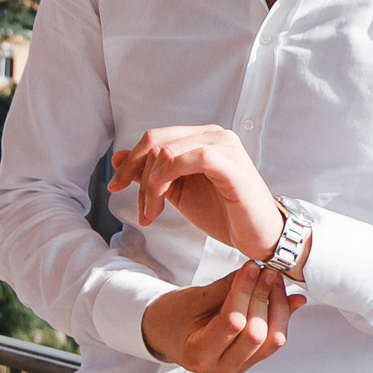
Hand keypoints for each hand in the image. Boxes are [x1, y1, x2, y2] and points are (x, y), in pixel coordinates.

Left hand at [109, 125, 281, 256]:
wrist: (258, 236)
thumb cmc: (224, 213)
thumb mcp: (178, 192)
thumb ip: (152, 173)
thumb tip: (118, 157)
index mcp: (201, 138)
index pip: (155, 138)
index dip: (129, 162)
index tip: (114, 187)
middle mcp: (214, 135)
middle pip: (157, 141)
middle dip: (137, 175)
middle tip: (140, 209)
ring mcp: (226, 148)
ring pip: (170, 150)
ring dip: (152, 184)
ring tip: (152, 212)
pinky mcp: (233, 166)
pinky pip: (196, 156)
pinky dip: (171, 172)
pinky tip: (162, 192)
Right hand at [141, 262, 301, 372]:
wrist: (163, 333)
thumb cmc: (172, 315)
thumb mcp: (193, 298)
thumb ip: (227, 287)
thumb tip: (259, 270)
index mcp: (198, 354)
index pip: (233, 322)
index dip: (246, 291)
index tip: (252, 267)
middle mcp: (219, 368)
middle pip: (255, 334)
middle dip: (264, 298)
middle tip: (267, 271)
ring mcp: (236, 368)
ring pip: (271, 341)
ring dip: (278, 308)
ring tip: (275, 282)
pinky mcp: (248, 362)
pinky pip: (272, 342)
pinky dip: (281, 318)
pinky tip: (287, 298)